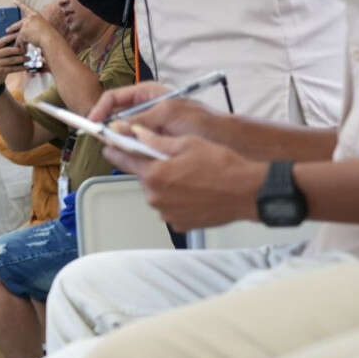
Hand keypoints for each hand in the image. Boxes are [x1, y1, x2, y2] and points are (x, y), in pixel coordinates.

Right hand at [0, 34, 25, 85]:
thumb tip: (20, 40)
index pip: (4, 40)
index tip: (22, 35)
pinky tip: (26, 67)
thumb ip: (5, 47)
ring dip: (22, 59)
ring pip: (12, 60)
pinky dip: (21, 67)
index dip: (13, 37)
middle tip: (27, 50)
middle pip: (8, 50)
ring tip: (29, 58)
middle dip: (19, 50)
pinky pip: (13, 68)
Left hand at [11, 9, 60, 52]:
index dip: (19, 4)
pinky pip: (19, 40)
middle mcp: (30, 18)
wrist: (50, 40)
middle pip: (18, 24)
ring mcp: (26, 25)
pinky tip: (22, 49)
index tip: (14, 0)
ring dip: (18, 41)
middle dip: (12, 28)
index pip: (26, 8)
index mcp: (36, 15)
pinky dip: (20, 45)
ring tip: (16, 47)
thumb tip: (28, 36)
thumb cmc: (50, 36)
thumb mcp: (43, 29)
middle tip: (6, 30)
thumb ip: (35, 29)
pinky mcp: (23, 33)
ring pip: (19, 35)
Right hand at [88, 82, 221, 140]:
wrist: (227, 141)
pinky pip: (136, 146)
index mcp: (148, 94)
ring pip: (125, 134)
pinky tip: (132, 159)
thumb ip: (140, 120)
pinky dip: (131, 152)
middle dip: (107, 128)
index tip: (92, 124)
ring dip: (119, 142)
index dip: (100, 110)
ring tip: (116, 151)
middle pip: (116, 116)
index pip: (114, 98)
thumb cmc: (203, 122)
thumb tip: (114, 128)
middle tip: (100, 141)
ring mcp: (151, 126)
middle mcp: (146, 109)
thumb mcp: (168, 115)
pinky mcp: (156, 142)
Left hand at [103, 127, 266, 230]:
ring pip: (158, 193)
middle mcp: (156, 197)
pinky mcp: (180, 223)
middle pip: (144, 177)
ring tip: (192, 177)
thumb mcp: (187, 143)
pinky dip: (178, 199)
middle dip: (154, 167)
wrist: (249, 191)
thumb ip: (156, 141)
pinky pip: (171, 207)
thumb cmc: (223, 166)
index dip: (116, 150)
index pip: (123, 160)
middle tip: (176, 160)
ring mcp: (167, 213)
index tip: (109, 146)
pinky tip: (196, 191)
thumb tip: (136, 133)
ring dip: (167, 184)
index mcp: (155, 175)